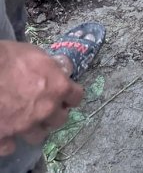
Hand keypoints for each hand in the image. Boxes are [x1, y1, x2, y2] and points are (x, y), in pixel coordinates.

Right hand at [0, 41, 82, 155]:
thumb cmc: (9, 57)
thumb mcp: (38, 55)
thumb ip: (52, 68)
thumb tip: (60, 70)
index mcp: (58, 88)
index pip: (76, 97)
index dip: (71, 95)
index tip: (65, 95)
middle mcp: (46, 110)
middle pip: (60, 120)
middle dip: (54, 114)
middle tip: (45, 108)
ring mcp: (24, 126)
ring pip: (38, 136)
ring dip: (34, 129)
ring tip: (26, 121)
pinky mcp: (3, 136)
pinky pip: (9, 147)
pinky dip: (8, 141)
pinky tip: (6, 134)